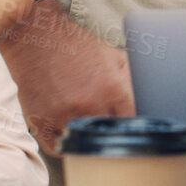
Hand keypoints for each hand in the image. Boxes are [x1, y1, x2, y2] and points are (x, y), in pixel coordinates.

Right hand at [0, 0, 136, 155]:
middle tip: (115, 136)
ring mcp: (63, 115)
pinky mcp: (40, 121)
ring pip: (85, 146)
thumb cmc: (78, 45)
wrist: (37, 36)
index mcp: (112, 89)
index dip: (135, 129)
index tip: (135, 131)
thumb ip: (131, 80)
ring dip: (90, 143)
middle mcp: (89, 105)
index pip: (134, 123)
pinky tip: (72, 136)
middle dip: (115, 137)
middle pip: (111, 138)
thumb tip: (148, 101)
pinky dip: (66, 146)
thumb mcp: (113, 55)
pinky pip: (58, 149)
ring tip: (93, 135)